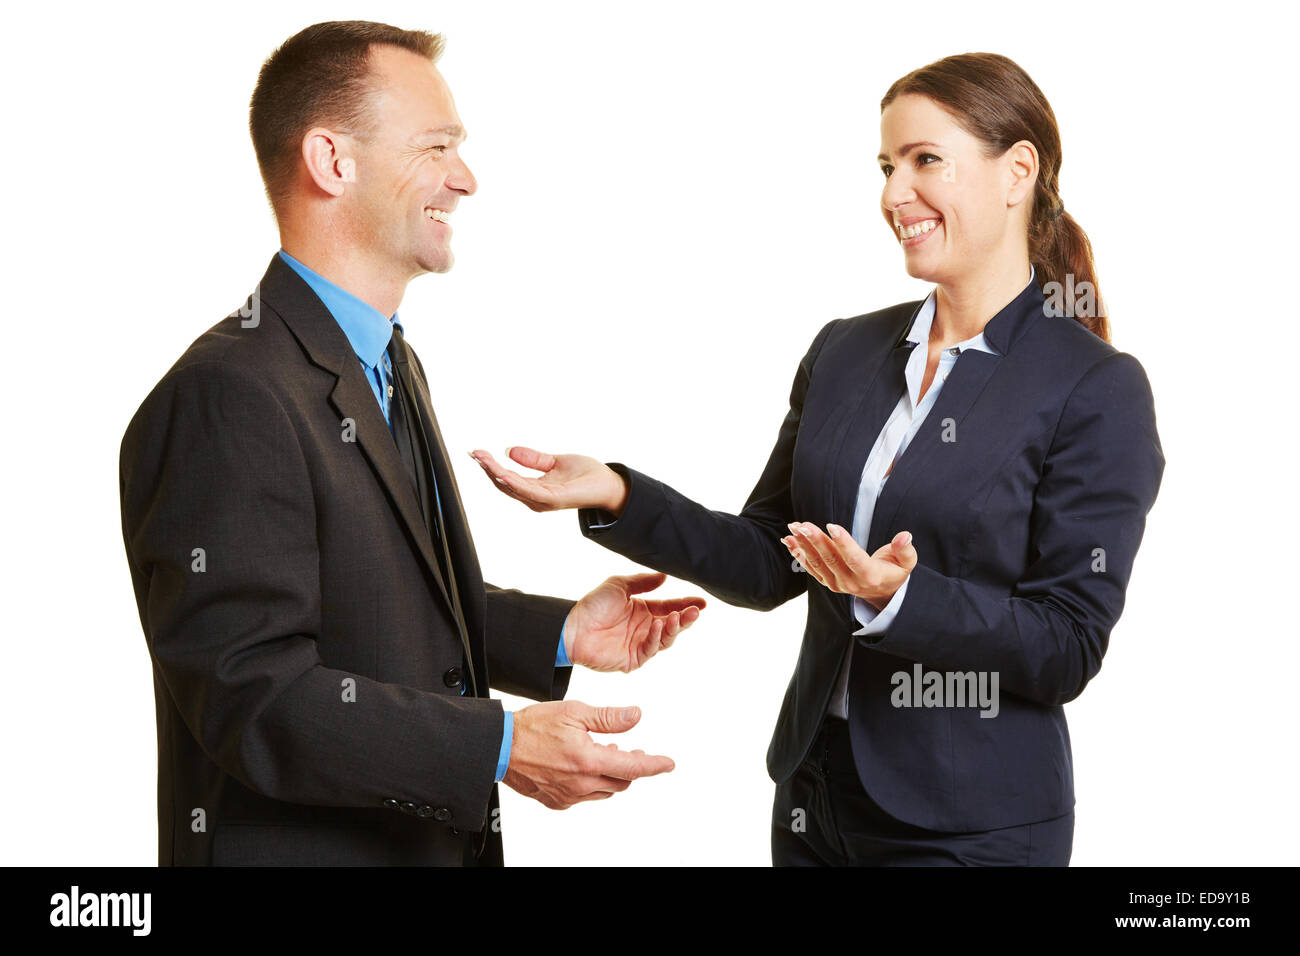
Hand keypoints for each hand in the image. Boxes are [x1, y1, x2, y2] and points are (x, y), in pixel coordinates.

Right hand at [469, 446, 627, 513]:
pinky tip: (503, 474)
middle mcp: (535, 498)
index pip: (506, 478)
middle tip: (474, 453)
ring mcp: (543, 500)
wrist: (610, 484)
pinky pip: (530, 491)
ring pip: (513, 487)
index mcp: (534, 489)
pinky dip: (515, 483)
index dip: (490, 466)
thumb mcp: (554, 462)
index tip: (476, 452)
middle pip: (504, 484)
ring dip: (496, 473)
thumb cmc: (586, 475)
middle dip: (488, 468)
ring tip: (482, 459)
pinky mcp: (554, 499)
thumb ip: (533, 459)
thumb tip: (509, 450)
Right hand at [503, 701, 673, 809]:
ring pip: (604, 791)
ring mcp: (568, 796)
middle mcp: (581, 784)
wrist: (499, 747)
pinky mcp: (557, 802)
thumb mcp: (575, 712)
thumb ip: (608, 718)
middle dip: (632, 767)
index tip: (668, 764)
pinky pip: (584, 797)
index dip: (654, 765)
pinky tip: (585, 767)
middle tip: (634, 752)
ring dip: (611, 775)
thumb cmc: (533, 727)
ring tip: (606, 753)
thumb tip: (635, 716)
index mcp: (588, 761)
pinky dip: (592, 783)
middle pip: (621, 782)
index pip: (633, 767)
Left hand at [566, 572, 705, 672]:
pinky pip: (650, 649)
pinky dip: (656, 637)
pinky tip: (658, 624)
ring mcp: (640, 644)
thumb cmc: (592, 606)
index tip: (701, 601)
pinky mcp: (633, 659)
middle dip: (686, 617)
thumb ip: (642, 582)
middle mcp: (645, 628)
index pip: (670, 606)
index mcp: (643, 610)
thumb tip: (664, 576)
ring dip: (674, 628)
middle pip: (673, 624)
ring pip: (666, 638)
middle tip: (696, 610)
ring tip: (677, 617)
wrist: (572, 626)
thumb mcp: (619, 586)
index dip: (686, 604)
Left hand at [782, 522, 916, 608]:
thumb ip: (905, 549)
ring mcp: (837, 584)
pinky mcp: (828, 582)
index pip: (855, 558)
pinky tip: (788, 540)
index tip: (831, 525)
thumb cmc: (895, 571)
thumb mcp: (906, 562)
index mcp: (871, 576)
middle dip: (815, 540)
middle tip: (802, 524)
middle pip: (831, 560)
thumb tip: (904, 536)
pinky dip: (799, 554)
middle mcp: (851, 583)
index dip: (843, 542)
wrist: (883, 592)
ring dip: (804, 545)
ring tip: (793, 527)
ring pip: (818, 563)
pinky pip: (811, 568)